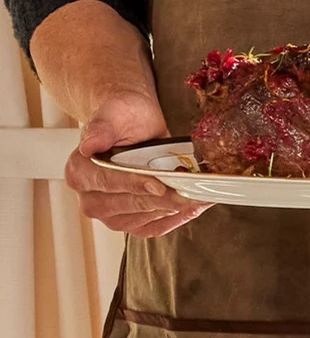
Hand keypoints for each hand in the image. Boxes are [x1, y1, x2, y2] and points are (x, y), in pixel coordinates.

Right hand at [65, 91, 212, 237]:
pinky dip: (175, 219)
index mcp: (79, 172)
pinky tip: (193, 208)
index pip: (108, 182)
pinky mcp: (130, 221)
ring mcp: (110, 214)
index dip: (134, 184)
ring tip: (199, 197)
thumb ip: (102, 127)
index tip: (158, 185)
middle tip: (190, 193)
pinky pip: (153, 227)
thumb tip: (88, 144)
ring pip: (144, 219)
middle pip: (129, 205)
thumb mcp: (114, 112)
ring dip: (174, 210)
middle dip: (162, 199)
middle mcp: (90, 198)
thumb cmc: (124, 116)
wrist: (135, 124)